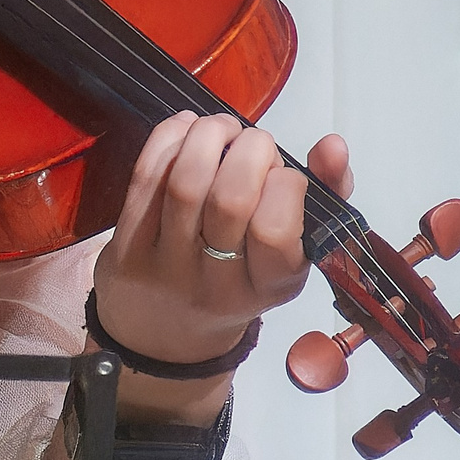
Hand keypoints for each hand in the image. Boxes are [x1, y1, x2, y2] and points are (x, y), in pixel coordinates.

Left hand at [93, 112, 352, 377]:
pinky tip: (188, 130)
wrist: (165, 331)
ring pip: (184, 183)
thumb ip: (324, 195)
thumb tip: (332, 145)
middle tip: (253, 142)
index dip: (285, 185)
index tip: (284, 174)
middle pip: (229, 201)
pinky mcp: (126, 247)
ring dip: (208, 136)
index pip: (276, 231)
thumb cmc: (240, 277)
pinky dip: (169, 139)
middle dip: (248, 150)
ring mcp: (166, 266)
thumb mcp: (292, 253)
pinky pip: (146, 178)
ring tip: (223, 128)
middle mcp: (216, 282)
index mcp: (268, 286)